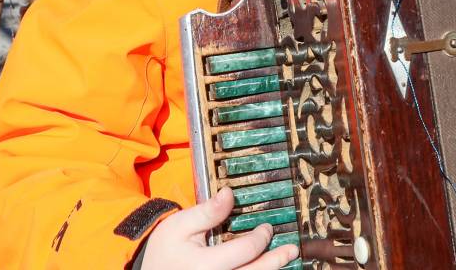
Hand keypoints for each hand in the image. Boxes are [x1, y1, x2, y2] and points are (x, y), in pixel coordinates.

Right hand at [141, 186, 298, 269]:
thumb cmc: (164, 249)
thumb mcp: (180, 225)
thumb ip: (208, 212)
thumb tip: (229, 193)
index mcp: (205, 265)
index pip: (246, 250)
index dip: (261, 237)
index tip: (267, 228)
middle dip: (276, 260)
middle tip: (291, 249)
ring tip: (284, 262)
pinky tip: (263, 269)